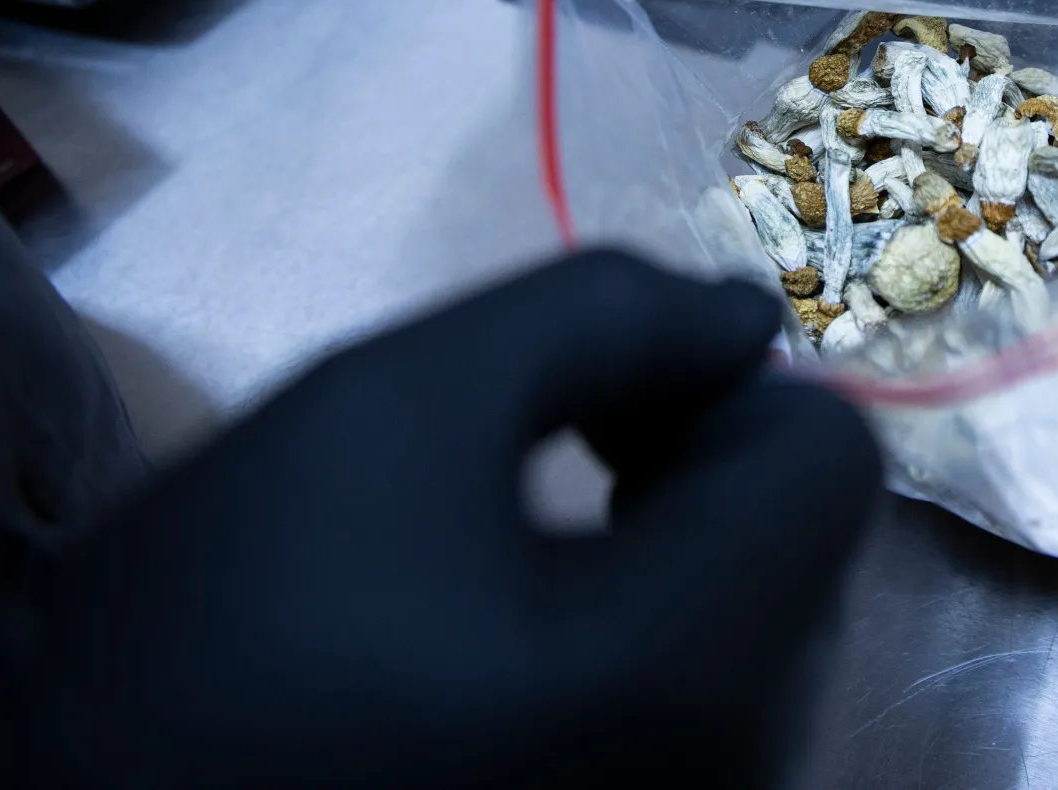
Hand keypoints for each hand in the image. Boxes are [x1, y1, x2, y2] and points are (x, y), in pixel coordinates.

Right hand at [0, 251, 879, 787]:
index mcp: (688, 667)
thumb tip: (745, 312)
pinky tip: (525, 613)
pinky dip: (651, 615)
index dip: (715, 381)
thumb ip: (599, 315)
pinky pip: (714, 688)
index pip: (830, 456)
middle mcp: (735, 763)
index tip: (586, 391)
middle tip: (540, 439)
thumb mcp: (397, 403)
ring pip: (767, 610)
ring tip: (519, 525)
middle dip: (693, 450)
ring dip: (670, 529)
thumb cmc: (227, 623)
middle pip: (807, 534)